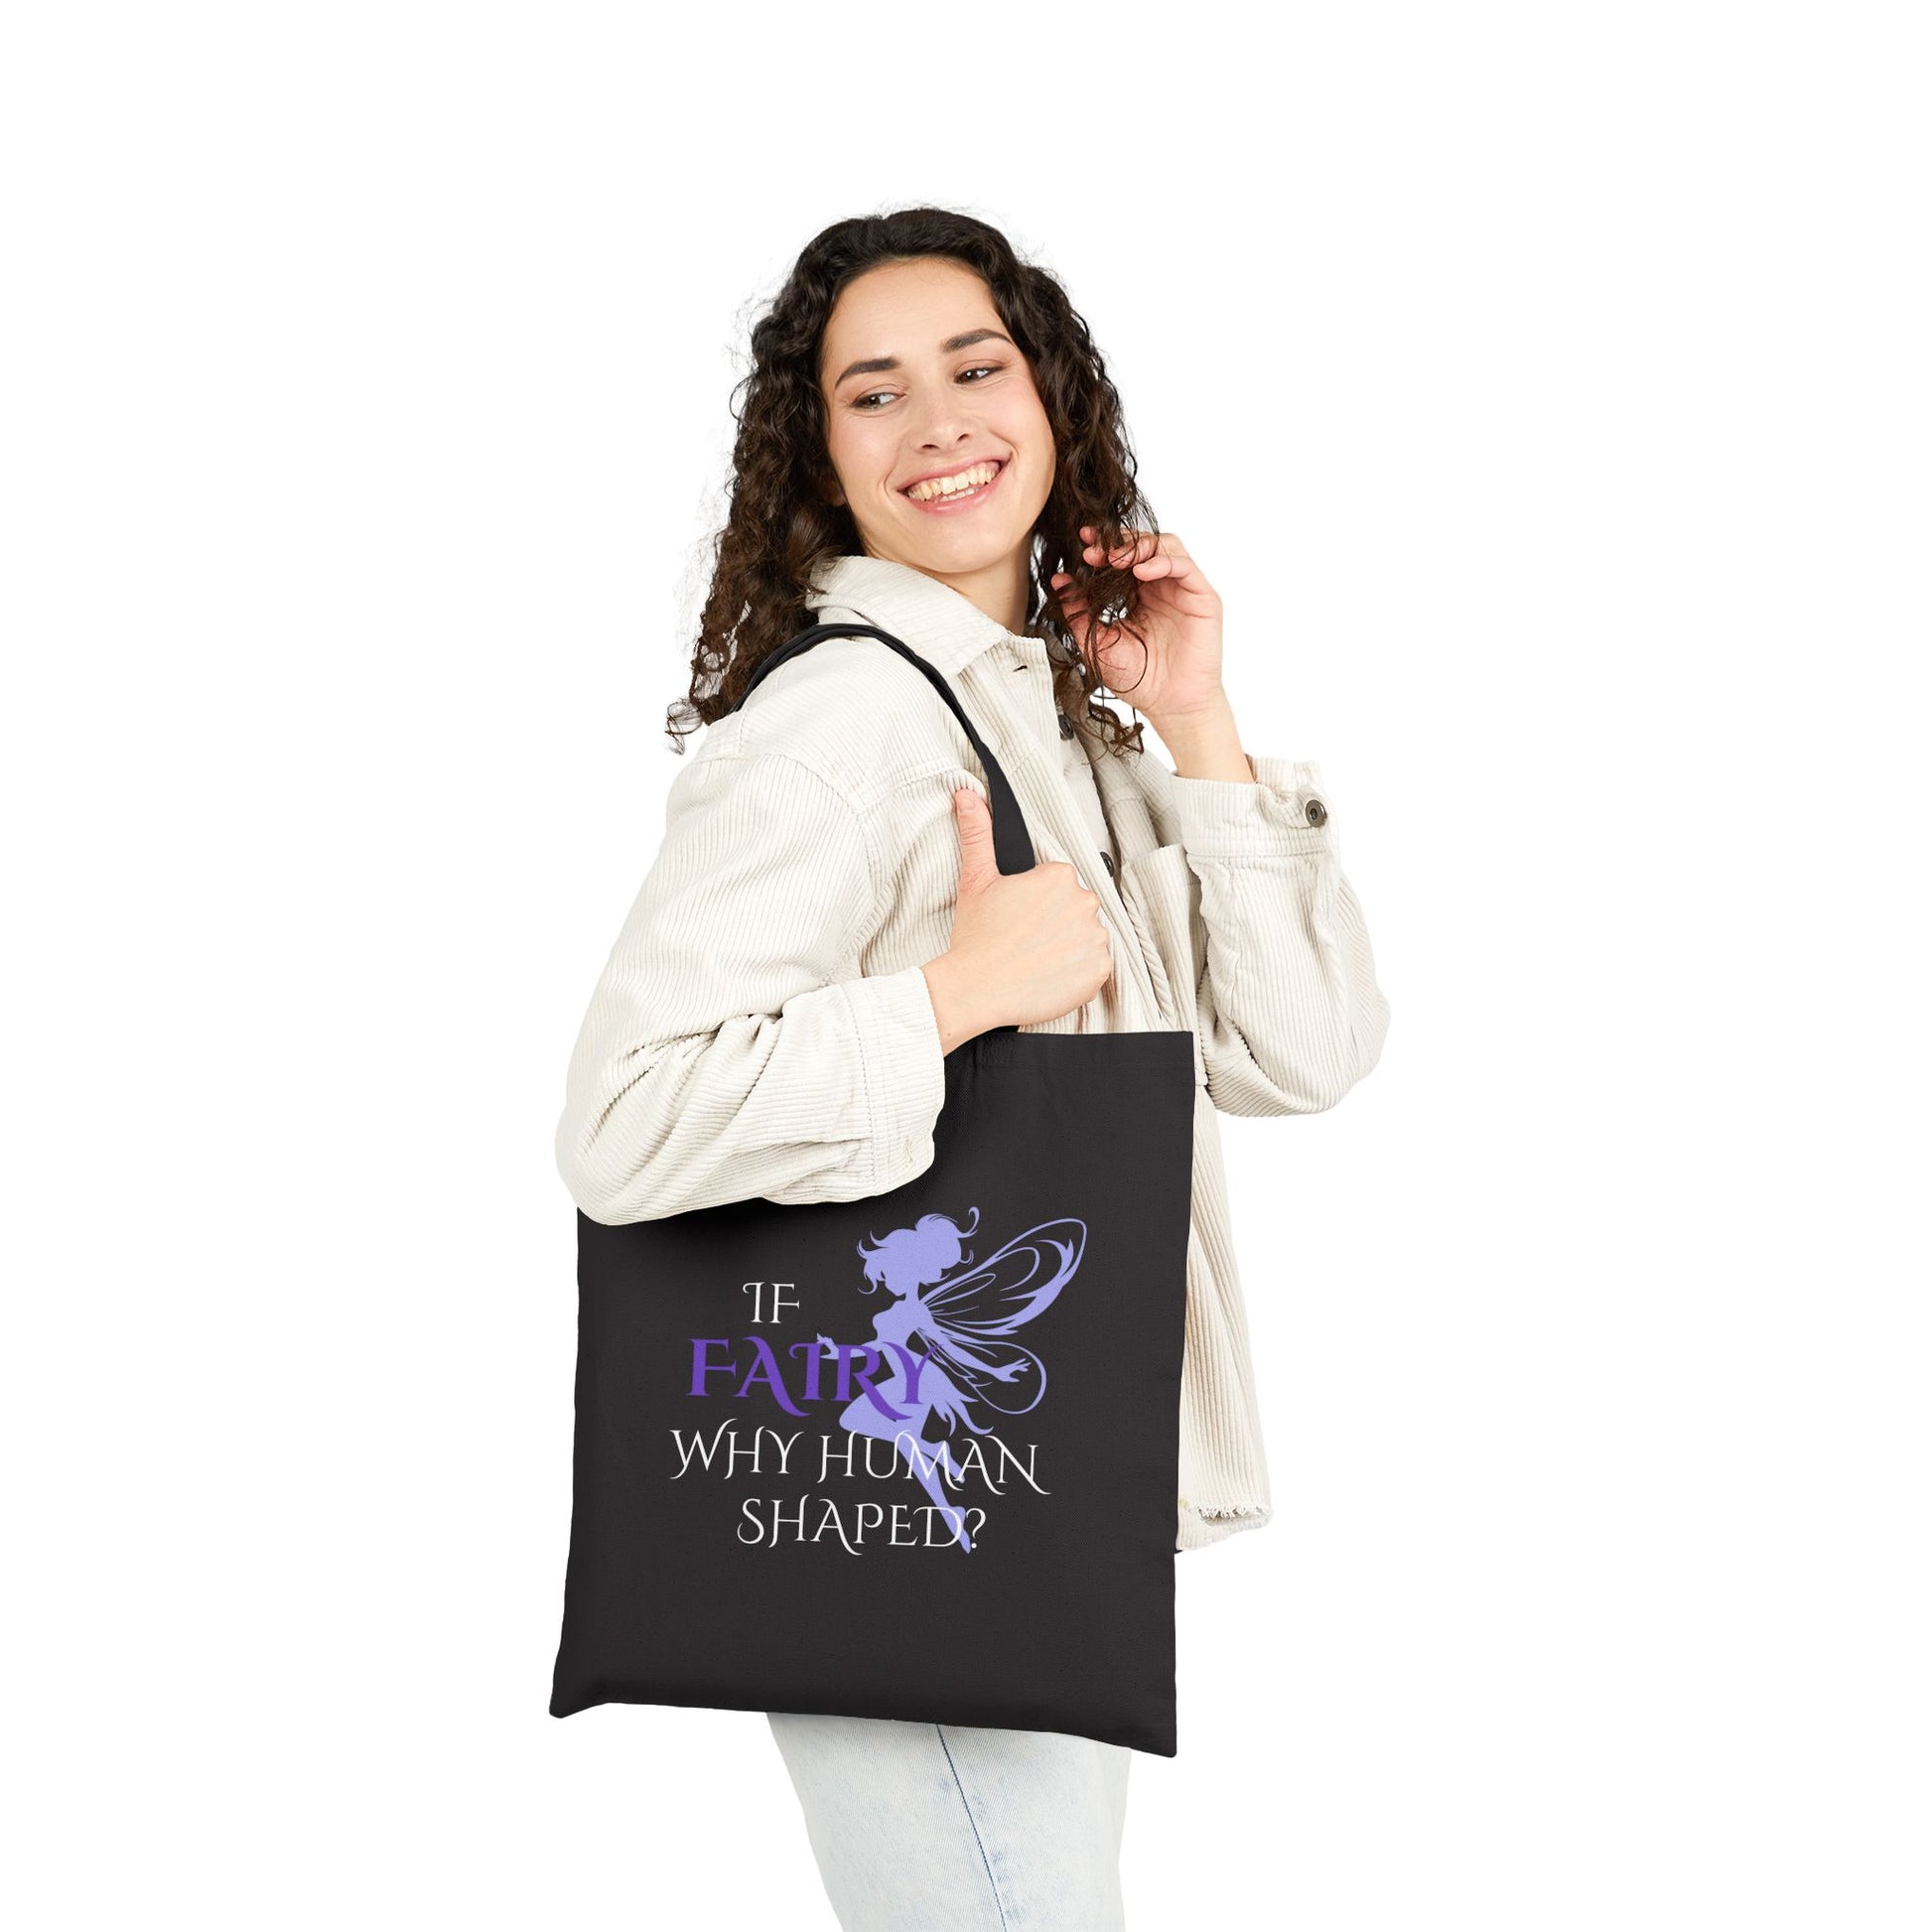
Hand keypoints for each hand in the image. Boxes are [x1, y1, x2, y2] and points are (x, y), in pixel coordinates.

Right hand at [922, 786, 1111, 1039]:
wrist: (976, 988)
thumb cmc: (976, 937)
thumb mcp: (975, 880)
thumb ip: (977, 833)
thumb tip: (966, 795)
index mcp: (1059, 876)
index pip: (1060, 885)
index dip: (1039, 904)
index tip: (1021, 919)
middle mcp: (1084, 902)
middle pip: (1077, 909)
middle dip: (1057, 923)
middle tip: (1027, 941)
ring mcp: (1095, 937)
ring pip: (1088, 937)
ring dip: (1069, 948)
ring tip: (1037, 960)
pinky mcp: (1100, 971)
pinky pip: (1096, 967)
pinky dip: (1079, 974)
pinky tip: (1051, 975)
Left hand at [1049, 527, 1226, 723]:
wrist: (1170, 706)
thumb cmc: (1139, 679)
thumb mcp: (1098, 642)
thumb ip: (1079, 612)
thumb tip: (1059, 582)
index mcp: (1138, 594)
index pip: (1122, 557)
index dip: (1103, 546)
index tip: (1081, 544)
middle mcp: (1162, 587)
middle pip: (1143, 544)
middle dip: (1116, 542)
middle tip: (1092, 550)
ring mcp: (1183, 590)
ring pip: (1166, 546)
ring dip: (1139, 546)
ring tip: (1114, 559)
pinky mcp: (1202, 598)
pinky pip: (1184, 566)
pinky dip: (1162, 562)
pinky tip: (1140, 572)